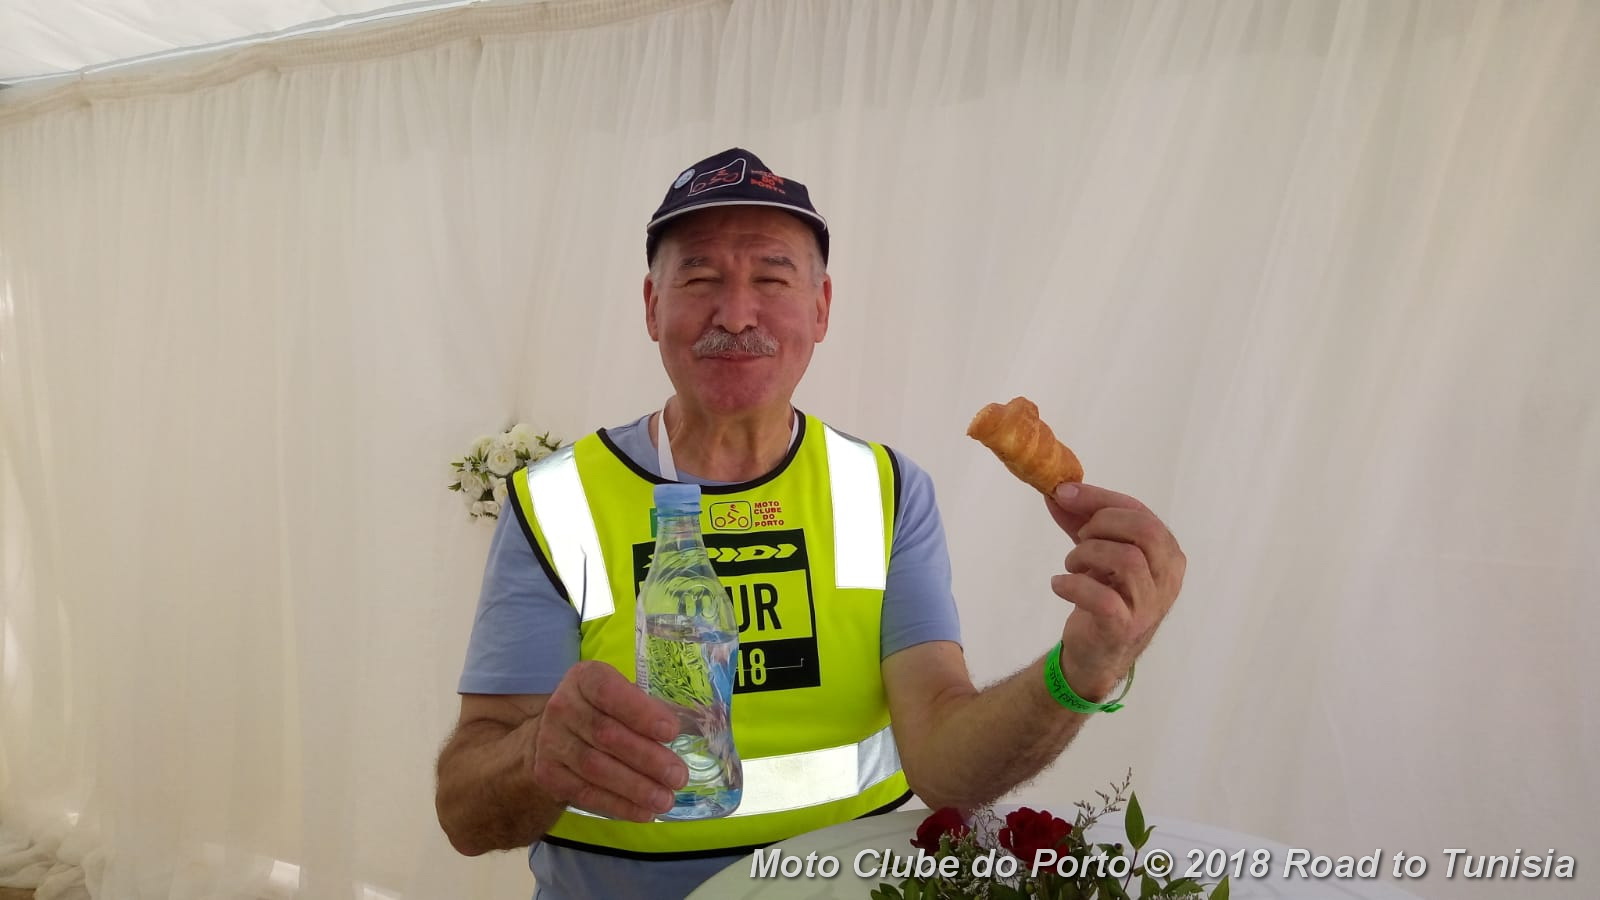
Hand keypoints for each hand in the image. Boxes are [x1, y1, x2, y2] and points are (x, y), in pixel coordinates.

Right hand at [531, 660, 688, 821]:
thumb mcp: (621, 695)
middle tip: (678, 776)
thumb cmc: (602, 711)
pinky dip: (618, 805)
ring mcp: (551, 742)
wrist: (554, 735)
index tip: (671, 732)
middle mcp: (562, 707)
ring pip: (596, 768)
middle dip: (647, 758)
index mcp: (584, 679)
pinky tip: (644, 812)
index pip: (609, 692)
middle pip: (606, 735)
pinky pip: (585, 793)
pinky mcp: (548, 774)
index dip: (641, 713)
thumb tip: (686, 732)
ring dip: (635, 788)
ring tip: (665, 799)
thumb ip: (647, 708)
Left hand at [1044, 482, 1184, 698]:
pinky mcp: (1125, 627)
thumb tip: (1055, 489)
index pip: (1140, 512)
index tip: (1064, 492)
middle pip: (1145, 530)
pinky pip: (1103, 598)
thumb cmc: (1104, 594)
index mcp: (1167, 553)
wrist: (1097, 652)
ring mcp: (1150, 605)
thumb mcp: (1096, 551)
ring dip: (1086, 554)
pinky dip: (1074, 585)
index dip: (1100, 498)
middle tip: (1079, 537)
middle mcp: (1167, 577)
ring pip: (1127, 560)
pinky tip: (1060, 585)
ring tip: (1071, 564)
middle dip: (1102, 524)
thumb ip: (1079, 520)